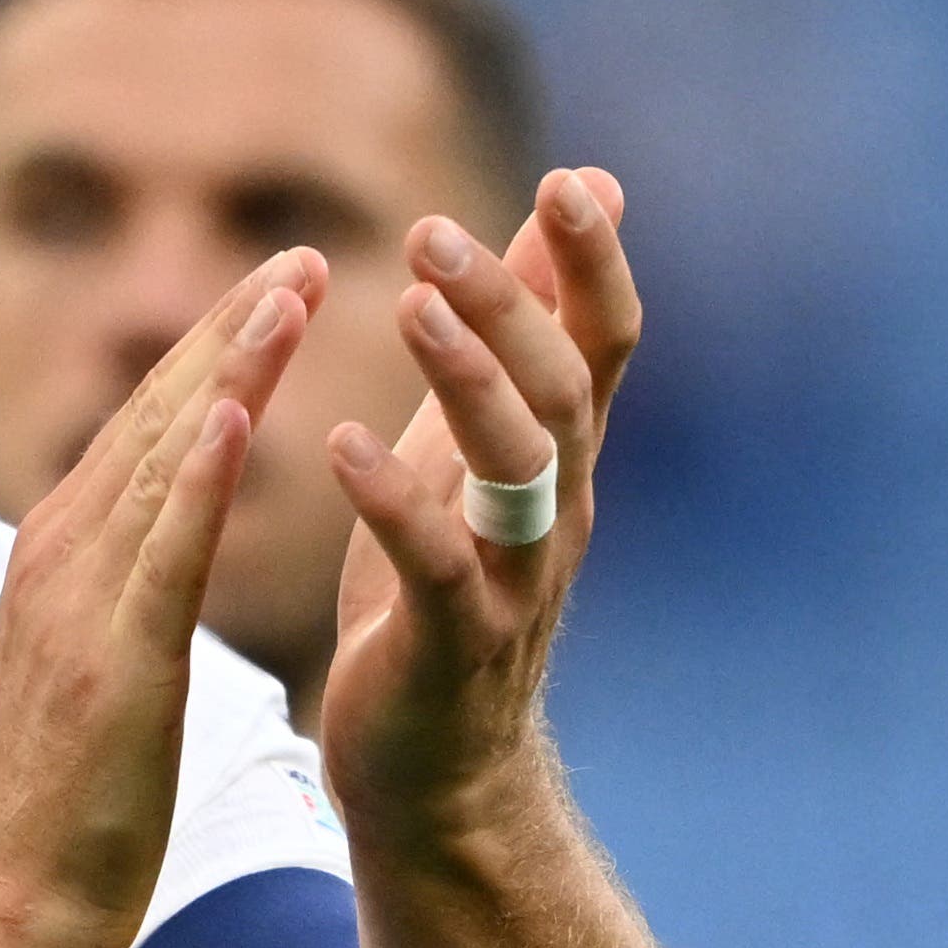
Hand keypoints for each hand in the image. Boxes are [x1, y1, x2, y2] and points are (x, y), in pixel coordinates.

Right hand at [0, 248, 326, 947]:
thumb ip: (118, 600)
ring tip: (291, 292)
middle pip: (155, 417)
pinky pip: (164, 552)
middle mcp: (58, 559)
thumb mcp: (94, 676)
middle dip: (230, 329)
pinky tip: (241, 412)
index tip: (277, 287)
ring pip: (163, 459)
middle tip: (302, 256)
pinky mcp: (112, 661)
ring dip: (230, 367)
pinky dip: (201, 475)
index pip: (147, 430)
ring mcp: (78, 605)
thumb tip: (153, 558)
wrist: (5, 911)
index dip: (214, 352)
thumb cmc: (60, 812)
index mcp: (58, 560)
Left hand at [320, 168, 640, 828]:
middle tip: (436, 231)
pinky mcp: (452, 647)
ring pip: (517, 470)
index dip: (597, 263)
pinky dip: (392, 505)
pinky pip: (438, 569)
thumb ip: (530, 325)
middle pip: (561, 390)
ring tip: (408, 305)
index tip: (571, 178)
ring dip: (467, 382)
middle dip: (511, 305)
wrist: (435, 769)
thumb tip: (590, 186)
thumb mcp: (485, 443)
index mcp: (562, 459)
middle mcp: (557, 512)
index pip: (606, 343)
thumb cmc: (447, 584)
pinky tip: (341, 444)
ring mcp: (515, 583)